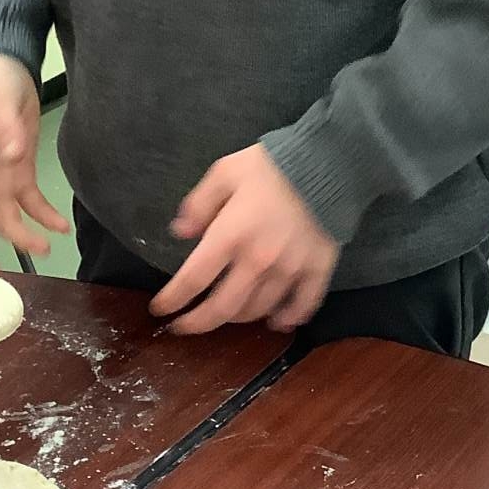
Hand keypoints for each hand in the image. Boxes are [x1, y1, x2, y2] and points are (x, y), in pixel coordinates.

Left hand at [152, 145, 338, 336]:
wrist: (328, 161)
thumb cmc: (271, 165)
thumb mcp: (224, 172)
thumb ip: (199, 204)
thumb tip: (180, 232)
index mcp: (229, 236)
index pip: (192, 280)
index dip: (172, 300)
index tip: (160, 308)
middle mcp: (257, 261)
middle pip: (222, 308)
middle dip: (197, 323)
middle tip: (183, 327)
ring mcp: (289, 270)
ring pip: (258, 310)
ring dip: (238, 318)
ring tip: (227, 315)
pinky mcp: (318, 270)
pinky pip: (303, 306)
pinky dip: (288, 319)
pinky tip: (277, 321)